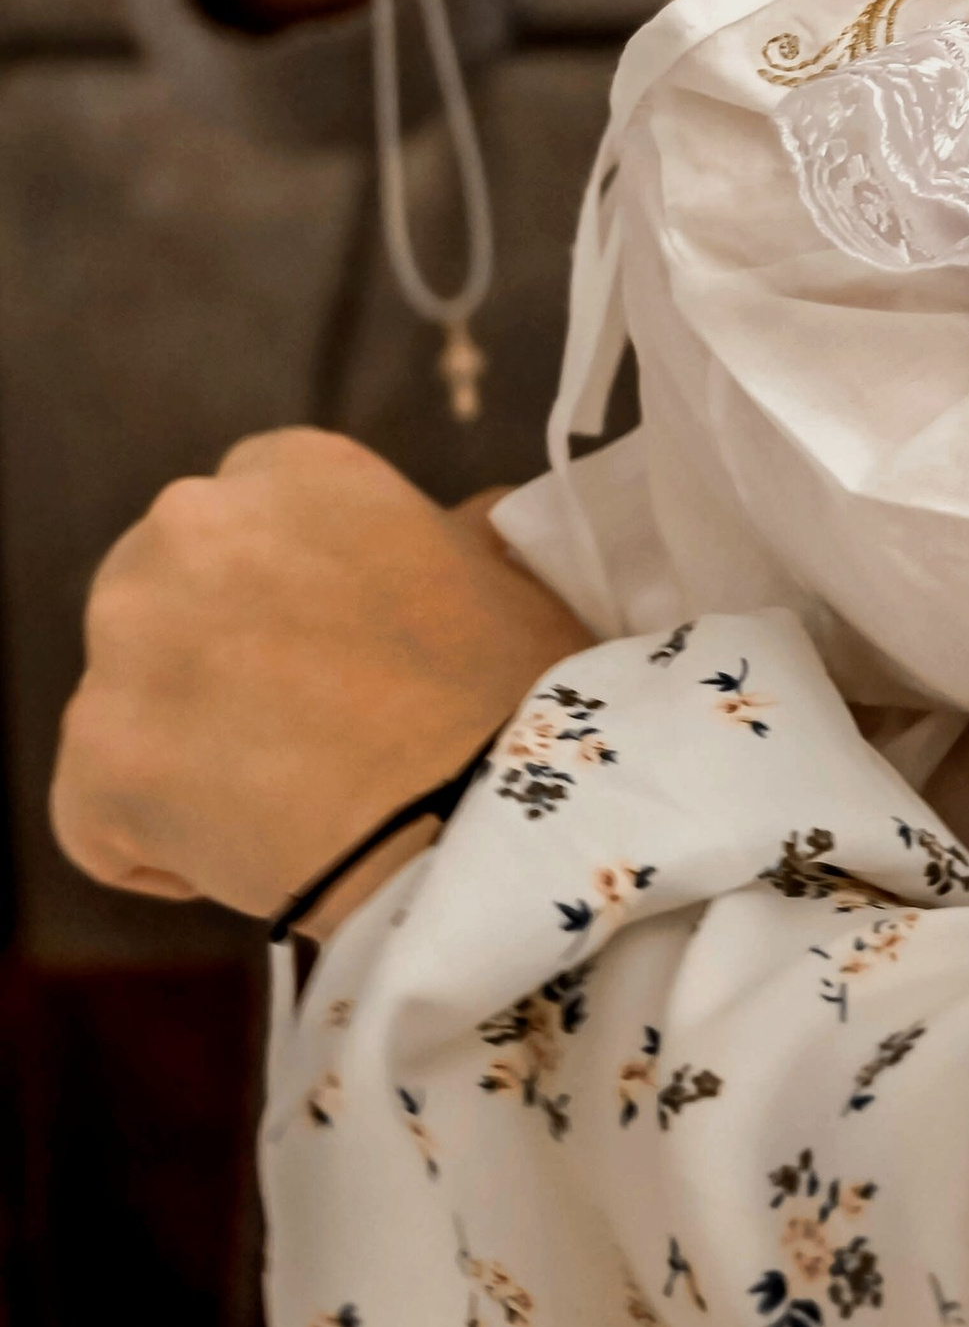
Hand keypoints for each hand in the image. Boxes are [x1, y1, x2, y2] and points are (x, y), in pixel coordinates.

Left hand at [58, 430, 590, 933]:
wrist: (482, 821)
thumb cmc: (515, 698)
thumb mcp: (511, 576)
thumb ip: (455, 539)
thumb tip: (461, 528)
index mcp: (294, 471)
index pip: (248, 515)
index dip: (284, 590)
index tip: (334, 648)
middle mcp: (192, 525)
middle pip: (163, 595)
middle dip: (210, 657)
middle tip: (300, 727)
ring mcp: (129, 640)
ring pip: (126, 701)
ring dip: (181, 747)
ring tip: (277, 799)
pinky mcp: (99, 756)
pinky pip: (94, 810)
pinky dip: (146, 840)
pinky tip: (231, 856)